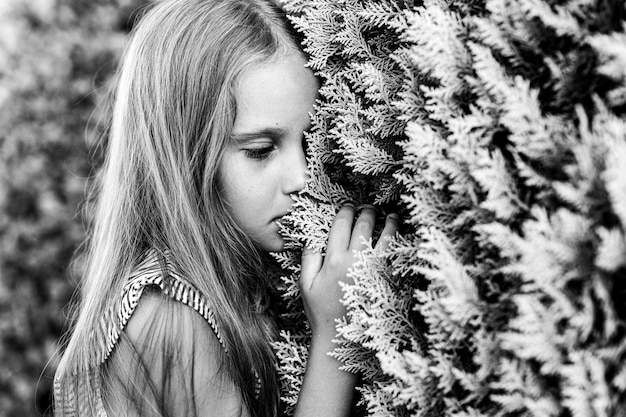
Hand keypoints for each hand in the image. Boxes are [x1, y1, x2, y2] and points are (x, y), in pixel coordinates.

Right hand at [299, 204, 399, 340]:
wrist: (341, 339)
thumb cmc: (321, 312)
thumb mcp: (306, 285)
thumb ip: (308, 259)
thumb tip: (312, 238)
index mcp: (333, 260)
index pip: (341, 225)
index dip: (345, 211)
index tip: (348, 206)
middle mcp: (355, 261)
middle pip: (364, 226)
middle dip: (367, 211)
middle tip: (368, 207)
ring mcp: (374, 270)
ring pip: (385, 237)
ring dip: (389, 222)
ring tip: (392, 216)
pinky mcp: (387, 280)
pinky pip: (396, 256)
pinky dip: (400, 243)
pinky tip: (402, 237)